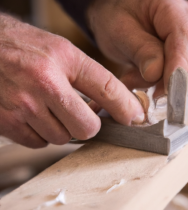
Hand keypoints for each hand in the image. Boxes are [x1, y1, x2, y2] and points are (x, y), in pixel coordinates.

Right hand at [0, 14, 143, 147]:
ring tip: (48, 109)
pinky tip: (34, 116)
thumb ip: (87, 78)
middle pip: (86, 128)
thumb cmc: (23, 49)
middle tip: (79, 114)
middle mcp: (44, 83)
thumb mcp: (60, 51)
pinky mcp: (8, 122)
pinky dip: (42, 134)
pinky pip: (39, 143)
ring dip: (61, 128)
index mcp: (62, 59)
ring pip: (62, 138)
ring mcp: (24, 105)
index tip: (135, 117)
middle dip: (87, 125)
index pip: (107, 88)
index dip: (126, 107)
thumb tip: (116, 108)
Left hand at [87, 0, 187, 96]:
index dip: (178, 68)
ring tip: (133, 76)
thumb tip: (156, 74)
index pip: (184, 38)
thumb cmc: (116, 17)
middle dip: (169, 79)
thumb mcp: (120, 32)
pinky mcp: (185, 53)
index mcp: (171, 8)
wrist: (116, 13)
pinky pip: (180, 75)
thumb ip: (140, 51)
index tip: (167, 91)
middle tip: (138, 81)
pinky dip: (159, 82)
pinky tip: (140, 76)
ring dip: (160, 82)